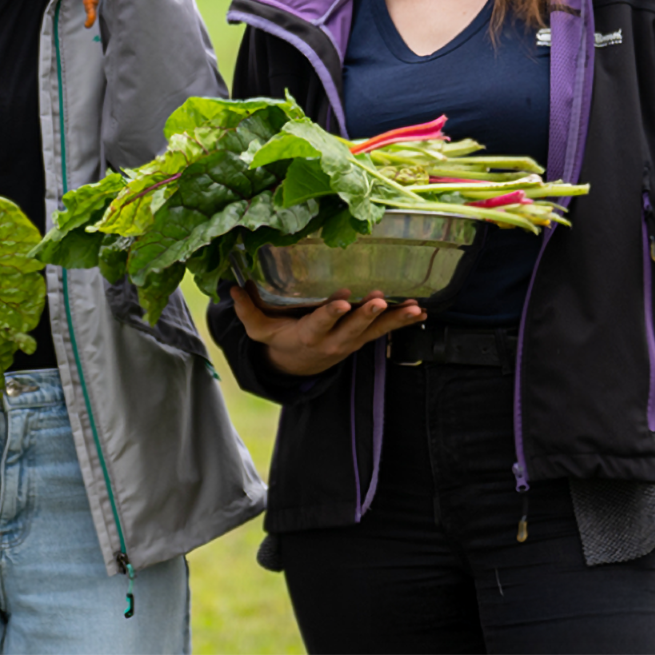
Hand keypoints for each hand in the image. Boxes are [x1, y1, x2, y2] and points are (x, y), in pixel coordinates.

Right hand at [228, 285, 424, 377]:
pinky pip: (385, 332)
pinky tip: (421, 312)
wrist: (299, 366)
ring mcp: (350, 342)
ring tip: (414, 309)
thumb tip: (232, 287)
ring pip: (374, 332)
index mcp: (307, 336)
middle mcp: (332, 341)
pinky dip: (403, 323)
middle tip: (379, 301)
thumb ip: (249, 310)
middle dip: (366, 315)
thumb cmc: (279, 340)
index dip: (329, 314)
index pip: (318, 324)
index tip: (340, 300)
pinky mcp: (362, 340)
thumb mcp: (259, 330)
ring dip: (394, 320)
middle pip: (351, 329)